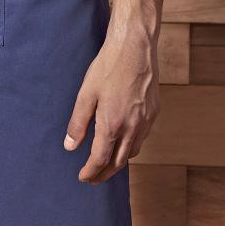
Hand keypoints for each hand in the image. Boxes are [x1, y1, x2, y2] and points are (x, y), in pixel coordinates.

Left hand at [62, 29, 159, 183]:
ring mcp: (146, 121)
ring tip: (107, 162)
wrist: (134, 48)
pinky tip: (124, 140)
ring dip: (119, 161)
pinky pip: (143, 137)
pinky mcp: (154, 112)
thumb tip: (70, 146)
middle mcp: (133, 127)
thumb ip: (77, 123)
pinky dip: (131, 146)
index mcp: (112, 125)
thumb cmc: (108, 67)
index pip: (101, 159)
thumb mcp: (86, 94)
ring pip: (133, 152)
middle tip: (93, 177)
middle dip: (105, 173)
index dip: (91, 171)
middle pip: (119, 162)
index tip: (83, 177)